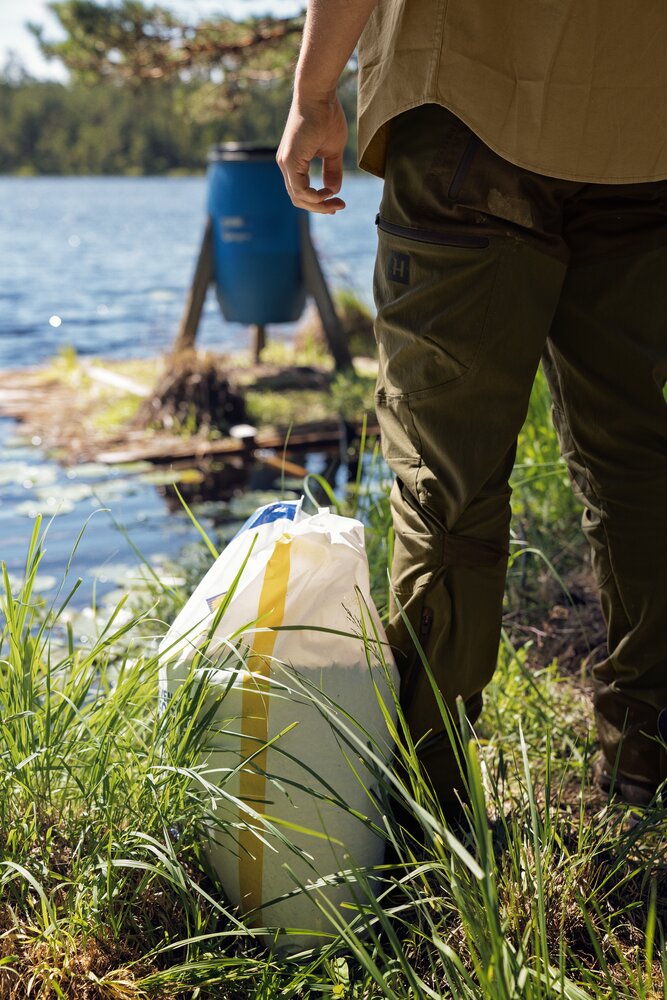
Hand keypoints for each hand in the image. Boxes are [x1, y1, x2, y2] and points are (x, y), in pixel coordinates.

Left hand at [277, 94, 347, 213]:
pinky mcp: (289, 160)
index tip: (338, 200)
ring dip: (319, 206)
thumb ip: (332, 171)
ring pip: (298, 197)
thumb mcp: (332, 150)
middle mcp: (285, 164)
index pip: (302, 192)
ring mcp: (285, 162)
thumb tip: (334, 190)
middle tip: (339, 207)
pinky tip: (329, 193)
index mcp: (293, 162)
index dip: (319, 202)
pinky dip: (315, 197)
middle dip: (320, 208)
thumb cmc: (326, 115)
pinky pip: (299, 190)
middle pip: (299, 199)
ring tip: (337, 203)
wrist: (318, 94)